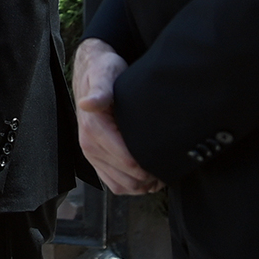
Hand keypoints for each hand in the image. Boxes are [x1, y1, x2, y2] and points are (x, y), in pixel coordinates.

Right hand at [74, 38, 163, 194]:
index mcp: (93, 129)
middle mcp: (89, 145)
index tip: (168, 160)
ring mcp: (92, 154)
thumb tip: (89, 103)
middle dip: (150, 177)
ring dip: (143, 185)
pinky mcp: (97, 159)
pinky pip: (114, 184)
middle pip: (127, 178)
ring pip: (121, 186)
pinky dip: (132, 185)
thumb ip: (100, 90)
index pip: (127, 161)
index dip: (151, 166)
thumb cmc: (103, 72)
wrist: (92, 72)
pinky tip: (147, 175)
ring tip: (160, 173)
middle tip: (169, 168)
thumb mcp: (105, 75)